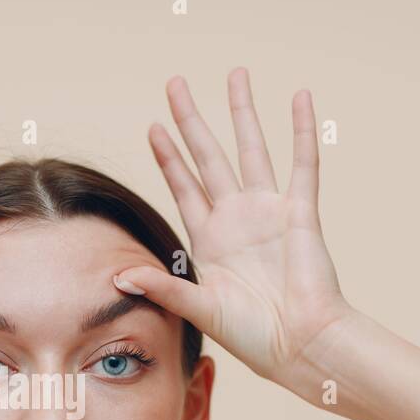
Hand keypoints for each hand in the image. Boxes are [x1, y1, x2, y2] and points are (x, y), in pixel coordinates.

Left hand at [114, 70, 354, 383]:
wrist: (301, 345)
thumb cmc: (253, 337)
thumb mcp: (200, 309)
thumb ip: (163, 288)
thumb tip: (117, 277)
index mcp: (210, 241)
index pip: (183, 186)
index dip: (168, 157)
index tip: (153, 126)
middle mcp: (237, 219)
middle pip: (210, 156)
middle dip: (192, 120)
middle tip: (175, 84)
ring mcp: (269, 212)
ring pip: (252, 149)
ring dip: (242, 112)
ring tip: (235, 74)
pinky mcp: (300, 213)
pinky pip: (302, 164)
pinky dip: (301, 131)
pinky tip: (298, 97)